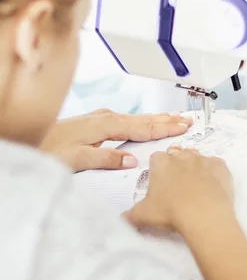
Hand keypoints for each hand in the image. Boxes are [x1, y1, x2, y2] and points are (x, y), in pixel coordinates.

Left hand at [40, 109, 192, 172]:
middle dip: (165, 119)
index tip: (183, 126)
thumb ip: (105, 159)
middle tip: (187, 119)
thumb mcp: (77, 159)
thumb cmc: (48, 150)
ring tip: (173, 119)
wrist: (27, 139)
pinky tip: (141, 123)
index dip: (164, 128)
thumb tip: (132, 160)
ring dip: (154, 119)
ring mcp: (98, 119)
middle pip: (141, 119)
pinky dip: (139, 122)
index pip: (141, 127)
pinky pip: (124, 121)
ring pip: (134, 119)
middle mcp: (103, 119)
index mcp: (104, 126)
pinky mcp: (93, 124)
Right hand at [127, 145, 233, 232]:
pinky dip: (214, 173)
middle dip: (176, 165)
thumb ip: (131, 214)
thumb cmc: (170, 212)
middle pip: (177, 154)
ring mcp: (202, 160)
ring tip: (194, 185)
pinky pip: (216, 165)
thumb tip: (122, 218)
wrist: (204, 215)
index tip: (160, 182)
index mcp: (160, 163)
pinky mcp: (221, 167)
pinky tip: (212, 186)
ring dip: (194, 166)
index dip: (158, 169)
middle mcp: (181, 156)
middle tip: (177, 185)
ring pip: (196, 156)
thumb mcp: (143, 216)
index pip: (156, 158)